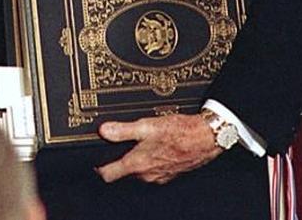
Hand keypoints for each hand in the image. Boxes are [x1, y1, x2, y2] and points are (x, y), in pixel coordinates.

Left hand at [95, 113, 222, 184]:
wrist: (206, 138)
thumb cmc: (180, 132)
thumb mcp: (147, 125)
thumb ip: (123, 129)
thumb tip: (103, 130)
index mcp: (137, 164)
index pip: (108, 175)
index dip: (99, 167)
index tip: (95, 160)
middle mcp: (146, 174)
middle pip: (123, 172)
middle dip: (119, 159)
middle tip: (118, 144)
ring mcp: (158, 175)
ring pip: (139, 170)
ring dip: (136, 159)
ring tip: (139, 142)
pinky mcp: (169, 173)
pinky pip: (153, 169)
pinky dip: (150, 159)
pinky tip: (156, 146)